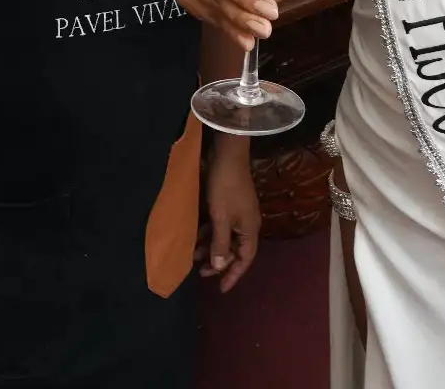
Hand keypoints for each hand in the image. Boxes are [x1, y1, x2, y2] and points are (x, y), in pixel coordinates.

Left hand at [201, 140, 261, 290]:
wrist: (228, 155)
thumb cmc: (225, 188)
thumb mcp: (221, 217)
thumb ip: (220, 243)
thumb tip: (219, 267)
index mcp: (250, 230)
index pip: (245, 259)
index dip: (233, 275)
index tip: (221, 289)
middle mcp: (248, 224)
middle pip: (235, 251)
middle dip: (219, 263)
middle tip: (200, 272)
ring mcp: (239, 214)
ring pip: (226, 239)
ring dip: (212, 249)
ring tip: (194, 256)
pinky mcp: (231, 205)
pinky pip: (221, 227)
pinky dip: (210, 235)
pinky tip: (197, 238)